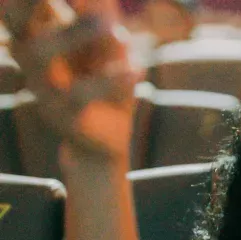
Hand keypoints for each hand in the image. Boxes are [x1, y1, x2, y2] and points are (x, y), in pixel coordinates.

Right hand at [3, 0, 137, 160]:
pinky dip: (109, 80)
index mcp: (40, 32)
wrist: (107, 136)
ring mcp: (42, 85)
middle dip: (26, 1)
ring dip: (73, 33)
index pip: (24, 5)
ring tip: (111, 27)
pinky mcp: (61, 114)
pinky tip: (135, 68)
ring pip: (39, 52)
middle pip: (16, 21)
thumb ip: (102, 15)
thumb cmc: (106, 78)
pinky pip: (78, 95)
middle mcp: (32, 55)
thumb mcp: (109, 44)